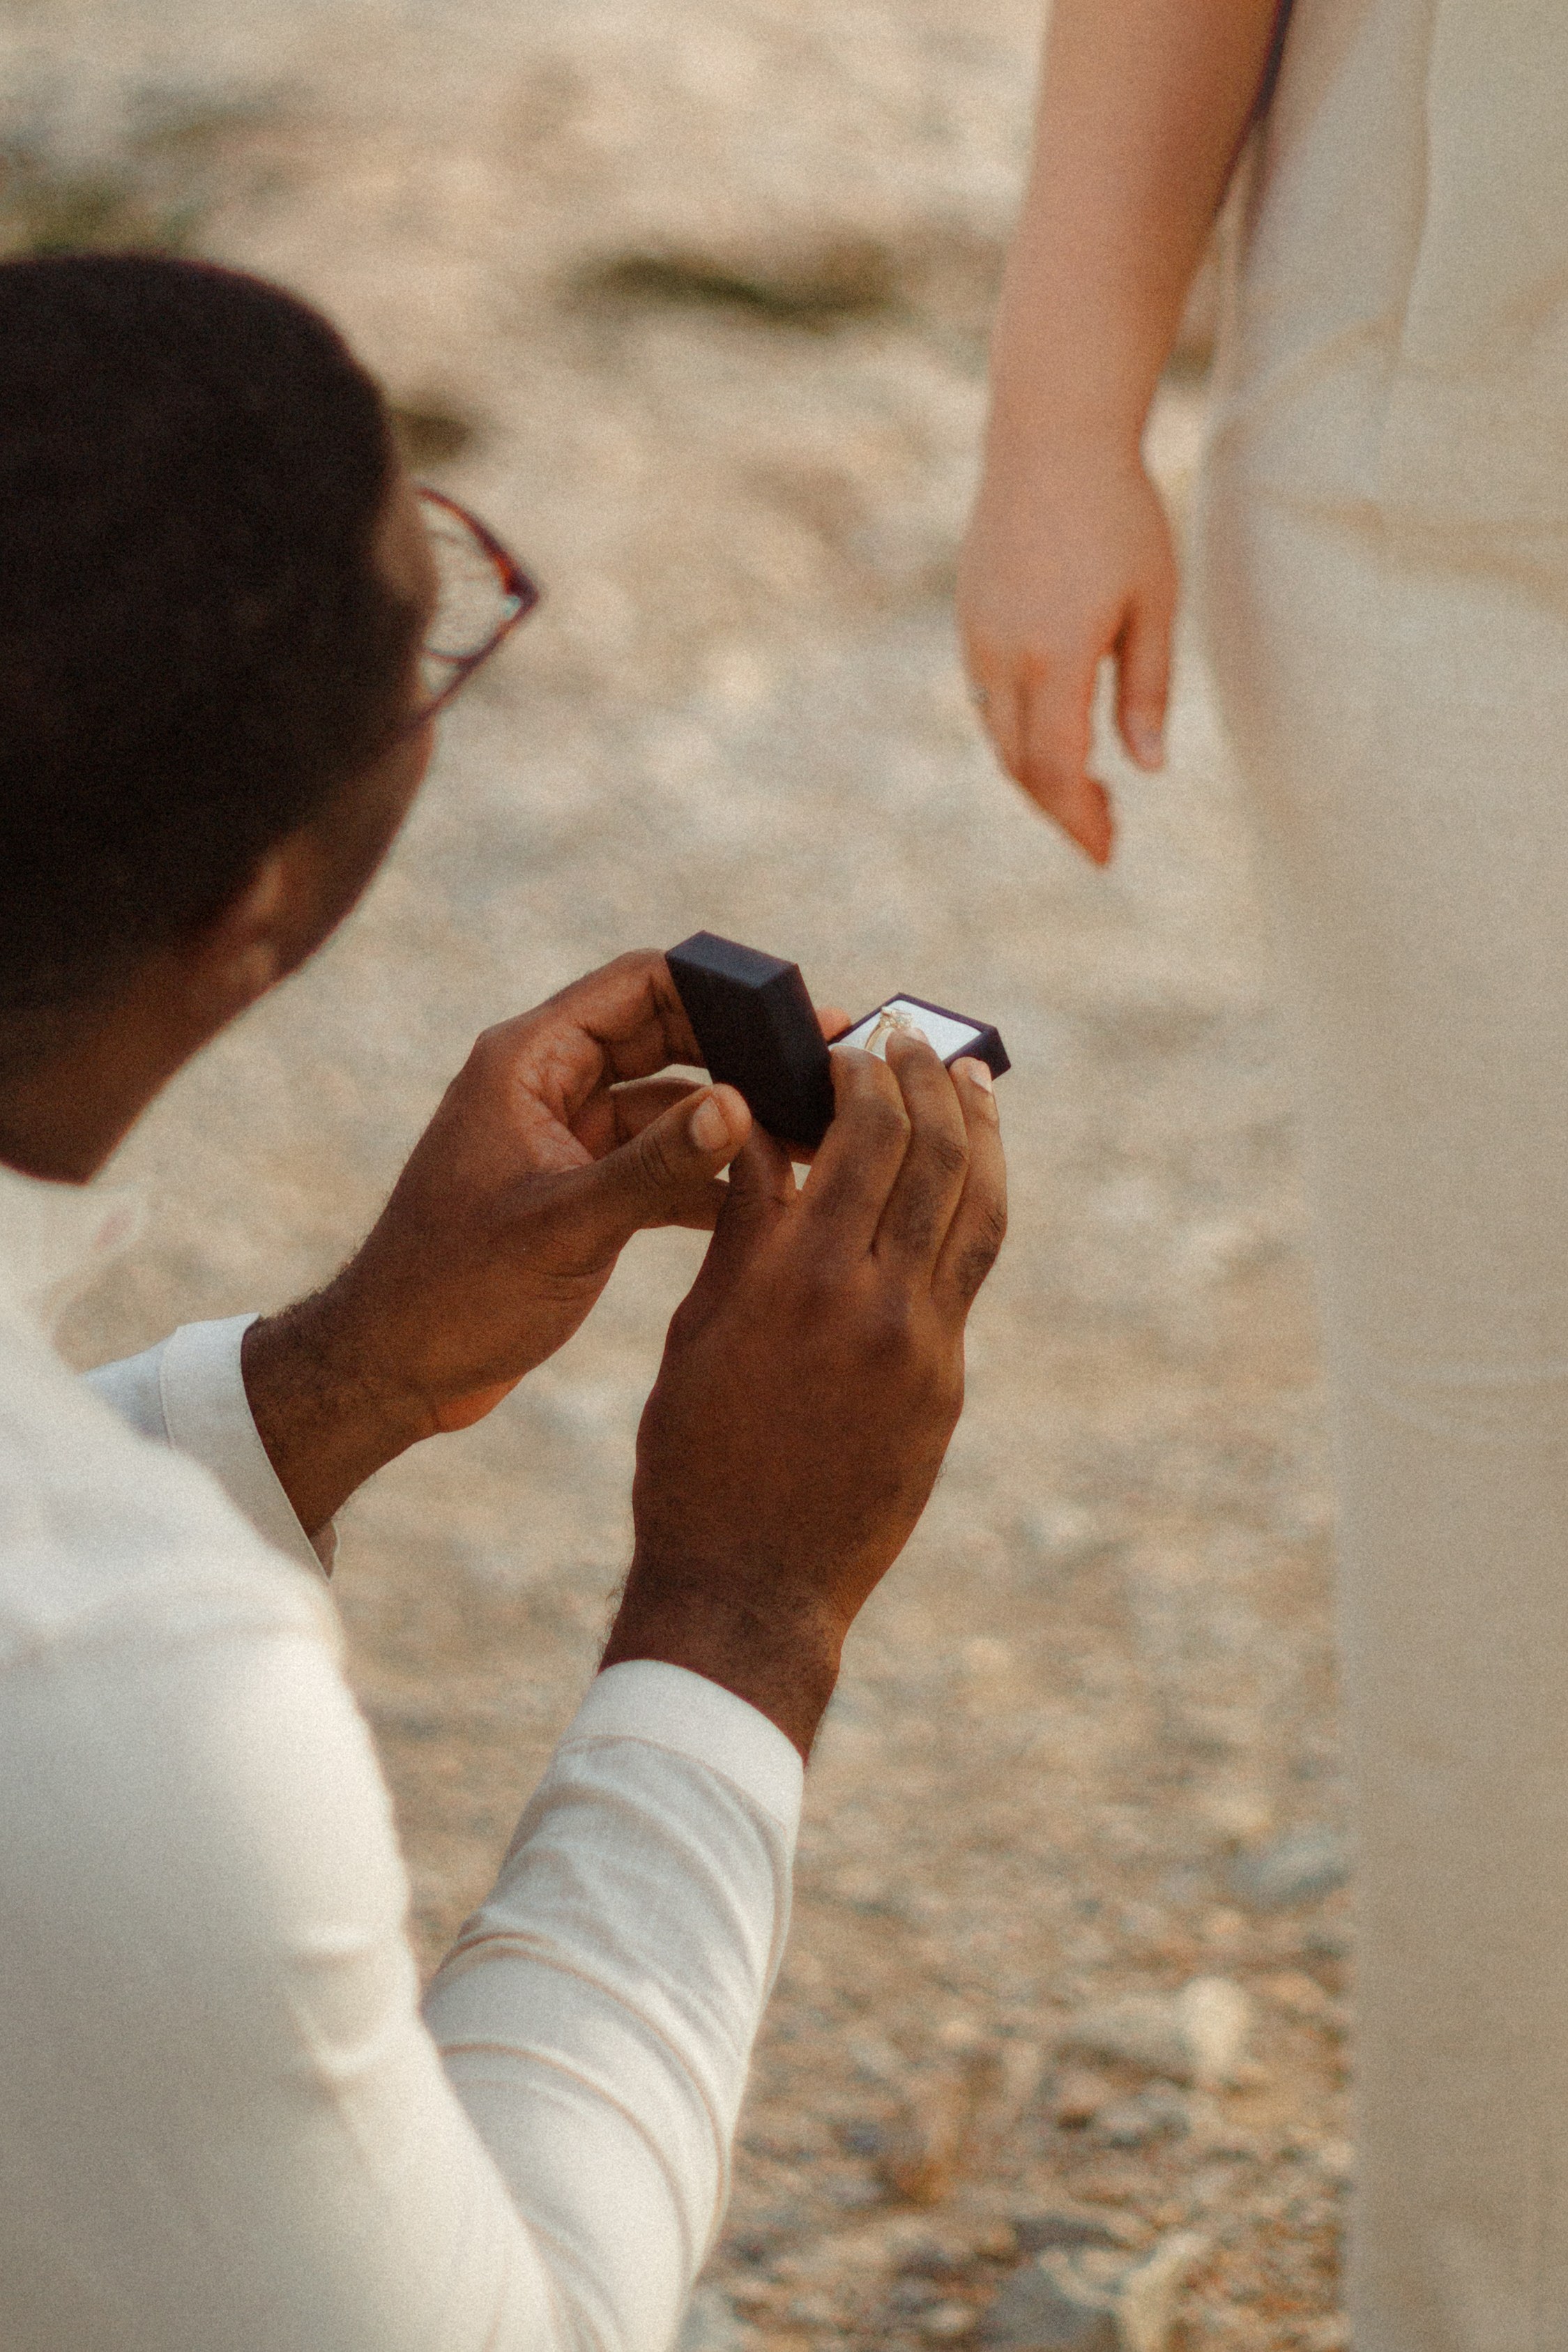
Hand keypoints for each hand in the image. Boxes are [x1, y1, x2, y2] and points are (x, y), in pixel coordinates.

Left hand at [243, 952, 842, 1534]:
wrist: (393, 1369)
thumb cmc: (453, 1292)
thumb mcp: (563, 1226)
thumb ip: (654, 1167)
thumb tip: (740, 1106)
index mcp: (527, 1062)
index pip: (640, 984)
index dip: (722, 990)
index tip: (798, 1014)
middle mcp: (546, 1084)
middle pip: (666, 1034)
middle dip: (742, 1052)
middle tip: (824, 1074)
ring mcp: (563, 1137)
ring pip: (668, 1102)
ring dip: (730, 1119)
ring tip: (809, 1137)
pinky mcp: (577, 1189)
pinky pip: (657, 1159)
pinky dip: (706, 1172)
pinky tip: (764, 1199)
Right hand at [602, 1033, 1006, 1754]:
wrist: (750, 1586)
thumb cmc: (694, 1457)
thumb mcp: (701, 1329)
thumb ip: (746, 1227)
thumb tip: (767, 1130)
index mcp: (792, 1280)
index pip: (856, 1137)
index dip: (859, 1077)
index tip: (847, 1047)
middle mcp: (870, 1301)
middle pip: (928, 1152)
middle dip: (922, 1078)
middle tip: (911, 1036)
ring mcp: (921, 1344)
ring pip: (975, 1203)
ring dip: (975, 1126)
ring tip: (966, 1075)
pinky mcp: (946, 1382)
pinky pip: (970, 1267)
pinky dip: (973, 1201)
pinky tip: (966, 1170)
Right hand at [957, 432, 1175, 863]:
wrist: (1049, 438)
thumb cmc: (1117, 514)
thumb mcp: (1154, 603)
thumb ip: (1147, 691)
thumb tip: (1147, 768)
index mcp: (1055, 656)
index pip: (1057, 768)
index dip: (1078, 819)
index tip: (1106, 851)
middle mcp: (1003, 657)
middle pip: (1021, 766)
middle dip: (1060, 809)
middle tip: (1105, 832)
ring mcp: (977, 640)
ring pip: (998, 738)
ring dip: (1037, 776)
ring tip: (1086, 791)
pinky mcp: (969, 622)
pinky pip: (988, 702)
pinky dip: (1018, 736)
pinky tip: (1055, 734)